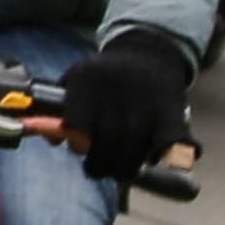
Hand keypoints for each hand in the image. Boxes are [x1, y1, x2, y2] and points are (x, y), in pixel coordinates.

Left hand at [53, 33, 196, 186]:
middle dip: (100, 163)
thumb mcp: (77, 80)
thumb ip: (60, 109)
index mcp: (87, 81)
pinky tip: (156, 159)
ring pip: (134, 147)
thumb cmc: (104, 76)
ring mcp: (146, 102)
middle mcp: (117, 91)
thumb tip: (53, 141)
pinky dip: (166, 155)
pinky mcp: (172, 111)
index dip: (77, 141)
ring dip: (125, 167)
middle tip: (97, 170)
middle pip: (107, 139)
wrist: (148, 53)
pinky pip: (171, 140)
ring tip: (120, 171)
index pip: (76, 121)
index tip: (79, 149)